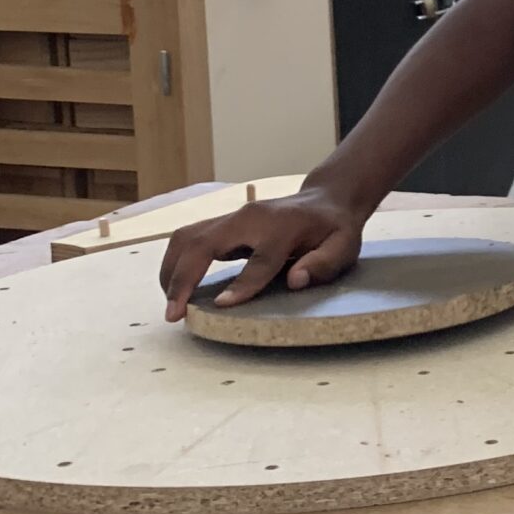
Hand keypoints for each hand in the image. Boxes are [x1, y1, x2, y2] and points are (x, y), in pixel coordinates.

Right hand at [159, 190, 366, 318]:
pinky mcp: (222, 223)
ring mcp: (232, 217)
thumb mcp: (343, 246)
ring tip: (170, 304)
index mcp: (282, 226)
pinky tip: (174, 287)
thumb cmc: (334, 229)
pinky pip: (188, 239)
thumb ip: (323, 263)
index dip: (242, 284)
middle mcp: (249, 217)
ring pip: (186, 237)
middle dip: (183, 278)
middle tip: (174, 314)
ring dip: (171, 270)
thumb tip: (296, 281)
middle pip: (204, 242)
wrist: (324, 200)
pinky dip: (175, 263)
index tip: (222, 306)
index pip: (260, 259)